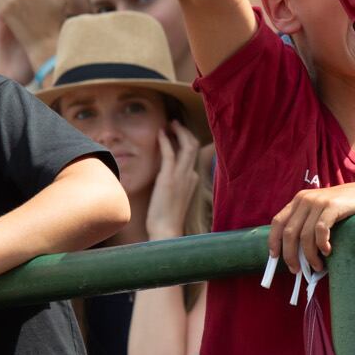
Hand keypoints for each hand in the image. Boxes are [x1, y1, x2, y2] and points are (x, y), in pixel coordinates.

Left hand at [145, 122, 202, 240]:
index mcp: (192, 180)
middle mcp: (190, 175)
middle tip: (175, 124)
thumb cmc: (166, 220)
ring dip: (179, 131)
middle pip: (194, 146)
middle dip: (185, 132)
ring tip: (170, 124)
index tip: (176, 133)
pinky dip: (165, 140)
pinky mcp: (169, 177)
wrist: (166, 231)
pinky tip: (160, 133)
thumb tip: (167, 180)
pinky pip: (170, 153)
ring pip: (187, 145)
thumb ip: (175, 187)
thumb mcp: (174, 200)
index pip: (193, 155)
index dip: (185, 141)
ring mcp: (181, 176)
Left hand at [269, 179, 354, 277]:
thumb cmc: (345, 210)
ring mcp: (319, 201)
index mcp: (299, 200)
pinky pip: (320, 230)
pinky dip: (322, 244)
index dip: (273, 241)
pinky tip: (328, 252)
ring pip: (305, 235)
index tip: (274, 258)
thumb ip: (308, 226)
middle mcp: (306, 199)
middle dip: (290, 255)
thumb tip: (296, 257)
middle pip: (290, 232)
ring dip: (310, 255)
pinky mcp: (333, 205)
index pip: (278, 222)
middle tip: (297, 269)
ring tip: (318, 266)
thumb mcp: (321, 213)